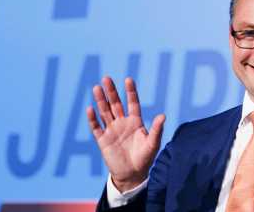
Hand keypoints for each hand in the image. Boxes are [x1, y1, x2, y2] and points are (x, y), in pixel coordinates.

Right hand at [87, 77, 164, 191]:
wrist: (132, 175)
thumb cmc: (145, 158)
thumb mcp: (153, 143)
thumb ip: (157, 129)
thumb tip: (163, 115)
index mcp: (135, 122)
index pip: (132, 103)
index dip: (130, 92)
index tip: (128, 79)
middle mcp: (122, 123)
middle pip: (115, 104)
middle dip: (111, 92)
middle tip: (107, 78)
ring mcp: (112, 130)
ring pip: (104, 112)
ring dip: (100, 100)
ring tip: (97, 88)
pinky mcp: (103, 140)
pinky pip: (96, 127)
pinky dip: (93, 118)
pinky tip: (90, 108)